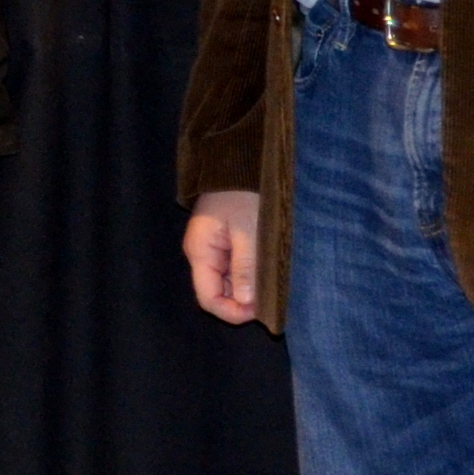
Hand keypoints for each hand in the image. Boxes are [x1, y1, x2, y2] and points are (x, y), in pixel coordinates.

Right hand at [186, 189, 262, 324]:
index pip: (208, 299)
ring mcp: (214, 249)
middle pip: (218, 293)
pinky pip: (236, 269)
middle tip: (272, 300)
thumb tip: (246, 302)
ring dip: (249, 289)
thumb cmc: (244, 194)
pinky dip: (251, 276)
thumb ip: (245, 267)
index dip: (232, 311)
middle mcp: (203, 254)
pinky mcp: (227, 242)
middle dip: (242, 302)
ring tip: (272, 286)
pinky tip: (267, 273)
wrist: (241, 162)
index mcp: (201, 252)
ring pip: (228, 283)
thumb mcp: (248, 231)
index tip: (260, 311)